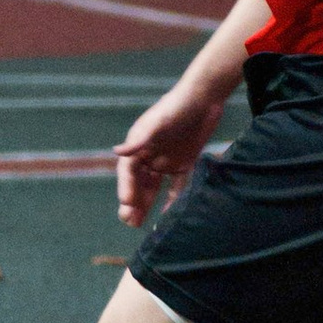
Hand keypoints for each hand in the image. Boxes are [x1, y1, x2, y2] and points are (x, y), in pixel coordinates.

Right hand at [112, 76, 230, 228]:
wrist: (205, 98)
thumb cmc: (179, 106)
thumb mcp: (160, 121)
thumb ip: (140, 138)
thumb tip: (117, 152)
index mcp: (139, 144)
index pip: (128, 171)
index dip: (126, 187)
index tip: (126, 204)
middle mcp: (149, 154)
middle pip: (137, 182)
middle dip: (131, 202)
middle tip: (129, 220)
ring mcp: (166, 159)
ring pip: (152, 187)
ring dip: (145, 204)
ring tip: (138, 224)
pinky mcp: (183, 162)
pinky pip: (175, 185)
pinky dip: (171, 200)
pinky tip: (167, 216)